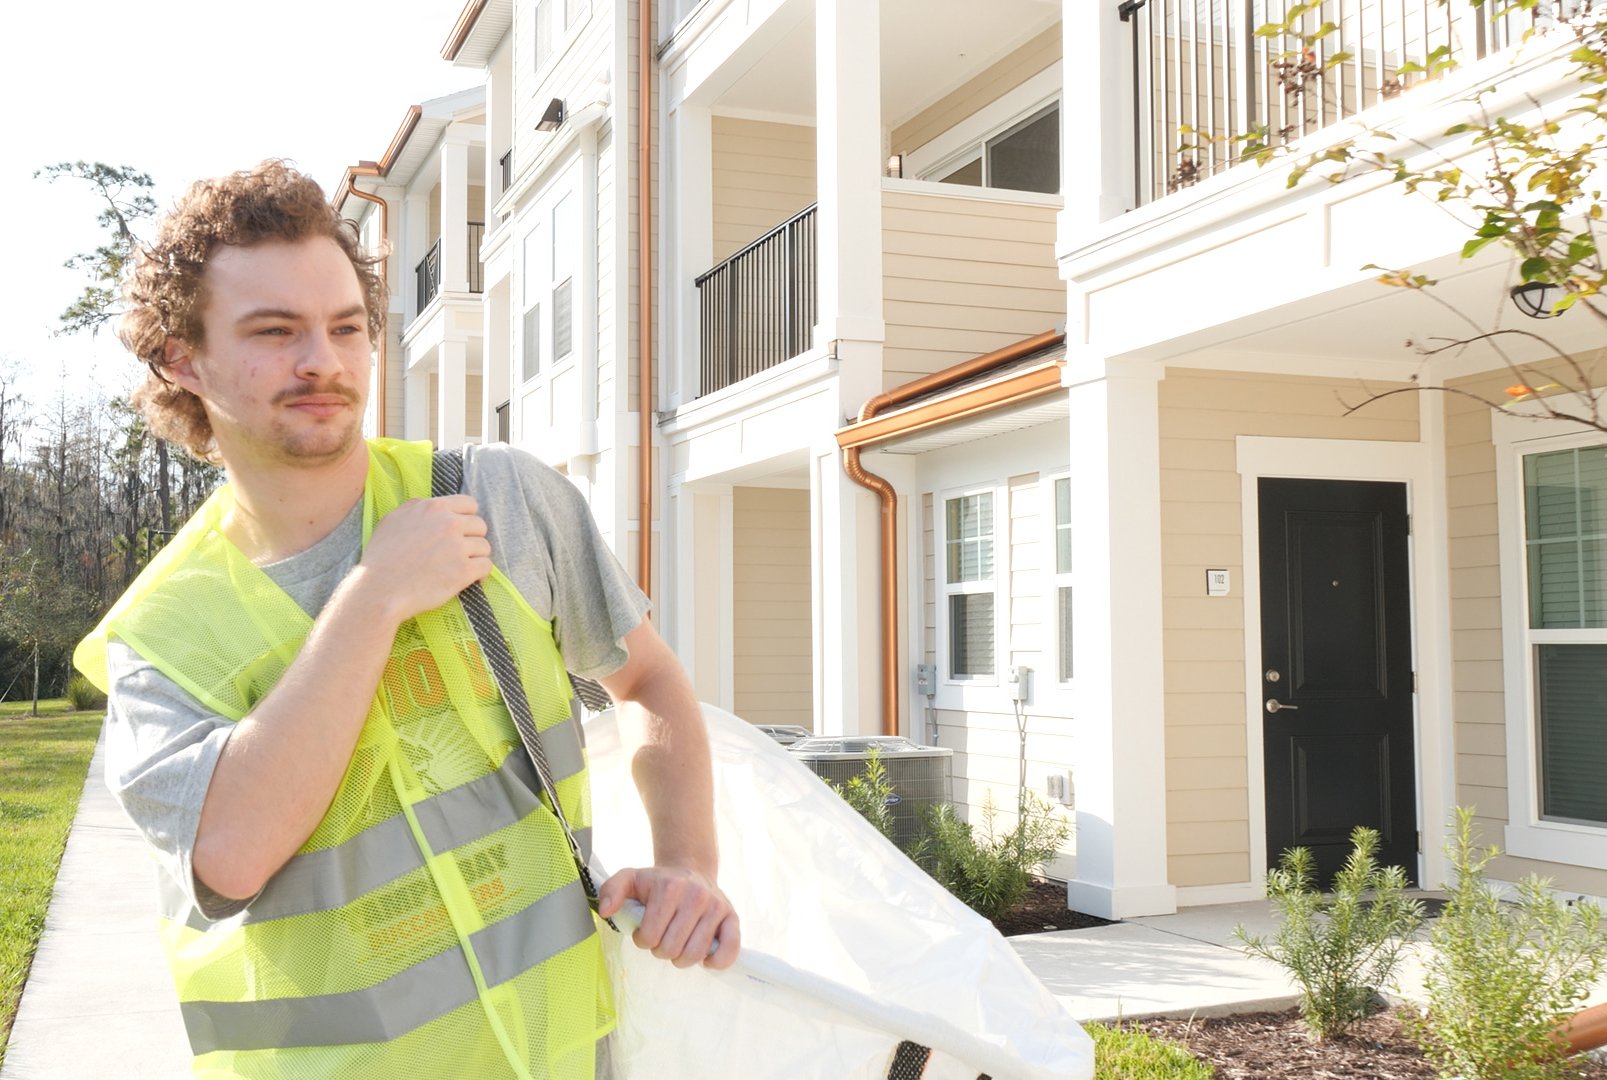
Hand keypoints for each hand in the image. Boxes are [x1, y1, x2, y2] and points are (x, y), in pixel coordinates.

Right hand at [355, 495, 491, 620]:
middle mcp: (449, 523)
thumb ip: (415, 507)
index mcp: (433, 508)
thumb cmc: (381, 557)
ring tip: (463, 567)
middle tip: (461, 552)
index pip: (469, 504)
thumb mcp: (393, 520)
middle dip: (472, 538)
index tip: (462, 530)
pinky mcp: (464, 570)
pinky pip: (487, 566)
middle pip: (480, 525)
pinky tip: (473, 579)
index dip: (467, 518)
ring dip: (476, 557)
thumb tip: (429, 504)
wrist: (379, 589)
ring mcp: (458, 546)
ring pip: (485, 547)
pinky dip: (482, 574)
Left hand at [597, 866, 740, 969]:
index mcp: (670, 887)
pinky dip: (715, 962)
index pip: (650, 937)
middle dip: (661, 950)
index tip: (646, 931)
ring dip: (682, 959)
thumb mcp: (631, 879)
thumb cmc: (658, 882)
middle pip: (672, 949)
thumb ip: (612, 890)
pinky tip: (704, 958)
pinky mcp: (732, 918)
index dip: (643, 940)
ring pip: (695, 954)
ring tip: (678, 945)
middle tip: (662, 939)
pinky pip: (729, 950)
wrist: (691, 869)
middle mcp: (696, 895)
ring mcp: (717, 907)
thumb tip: (606, 911)